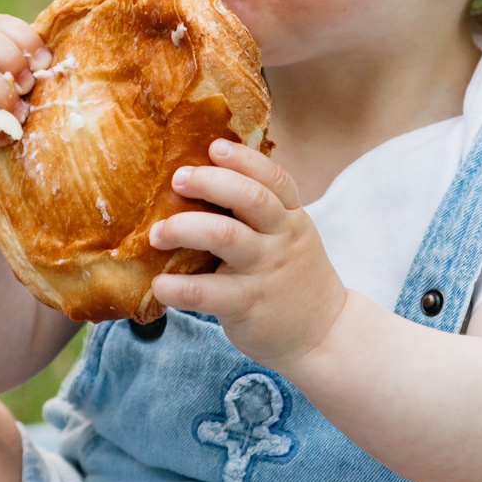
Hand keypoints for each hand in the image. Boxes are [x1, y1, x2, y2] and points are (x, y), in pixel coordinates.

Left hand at [146, 139, 350, 367]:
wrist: (323, 334)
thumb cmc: (292, 277)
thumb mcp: (289, 237)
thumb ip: (260, 213)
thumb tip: (206, 180)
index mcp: (290, 217)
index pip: (273, 178)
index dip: (243, 159)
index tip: (214, 147)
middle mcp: (281, 238)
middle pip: (248, 198)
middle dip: (209, 182)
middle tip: (178, 180)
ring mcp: (265, 271)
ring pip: (225, 236)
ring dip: (184, 227)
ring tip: (158, 234)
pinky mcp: (248, 304)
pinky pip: (206, 292)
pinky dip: (178, 287)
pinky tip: (160, 285)